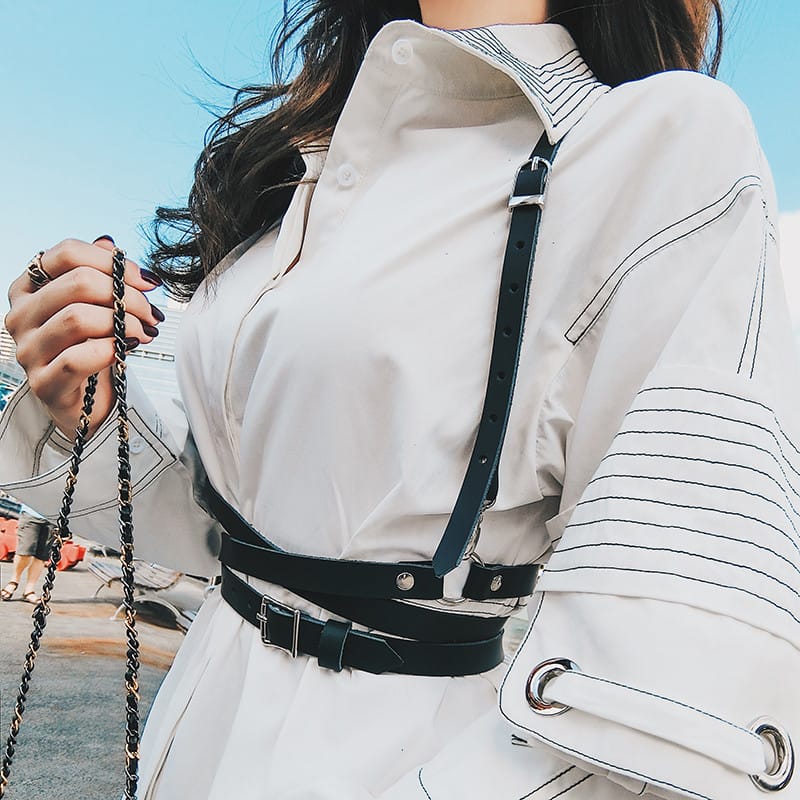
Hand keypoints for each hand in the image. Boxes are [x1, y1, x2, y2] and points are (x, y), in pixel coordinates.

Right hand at [5, 236, 164, 437]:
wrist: (88, 400)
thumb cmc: (92, 345)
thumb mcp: (96, 305)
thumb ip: (98, 272)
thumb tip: (109, 242)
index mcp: (29, 287)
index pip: (67, 253)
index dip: (114, 263)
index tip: (148, 282)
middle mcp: (20, 315)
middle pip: (78, 283)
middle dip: (127, 295)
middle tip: (152, 314)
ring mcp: (27, 350)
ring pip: (78, 318)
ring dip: (124, 323)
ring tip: (146, 333)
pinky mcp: (42, 383)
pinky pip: (76, 358)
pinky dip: (110, 350)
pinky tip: (128, 350)